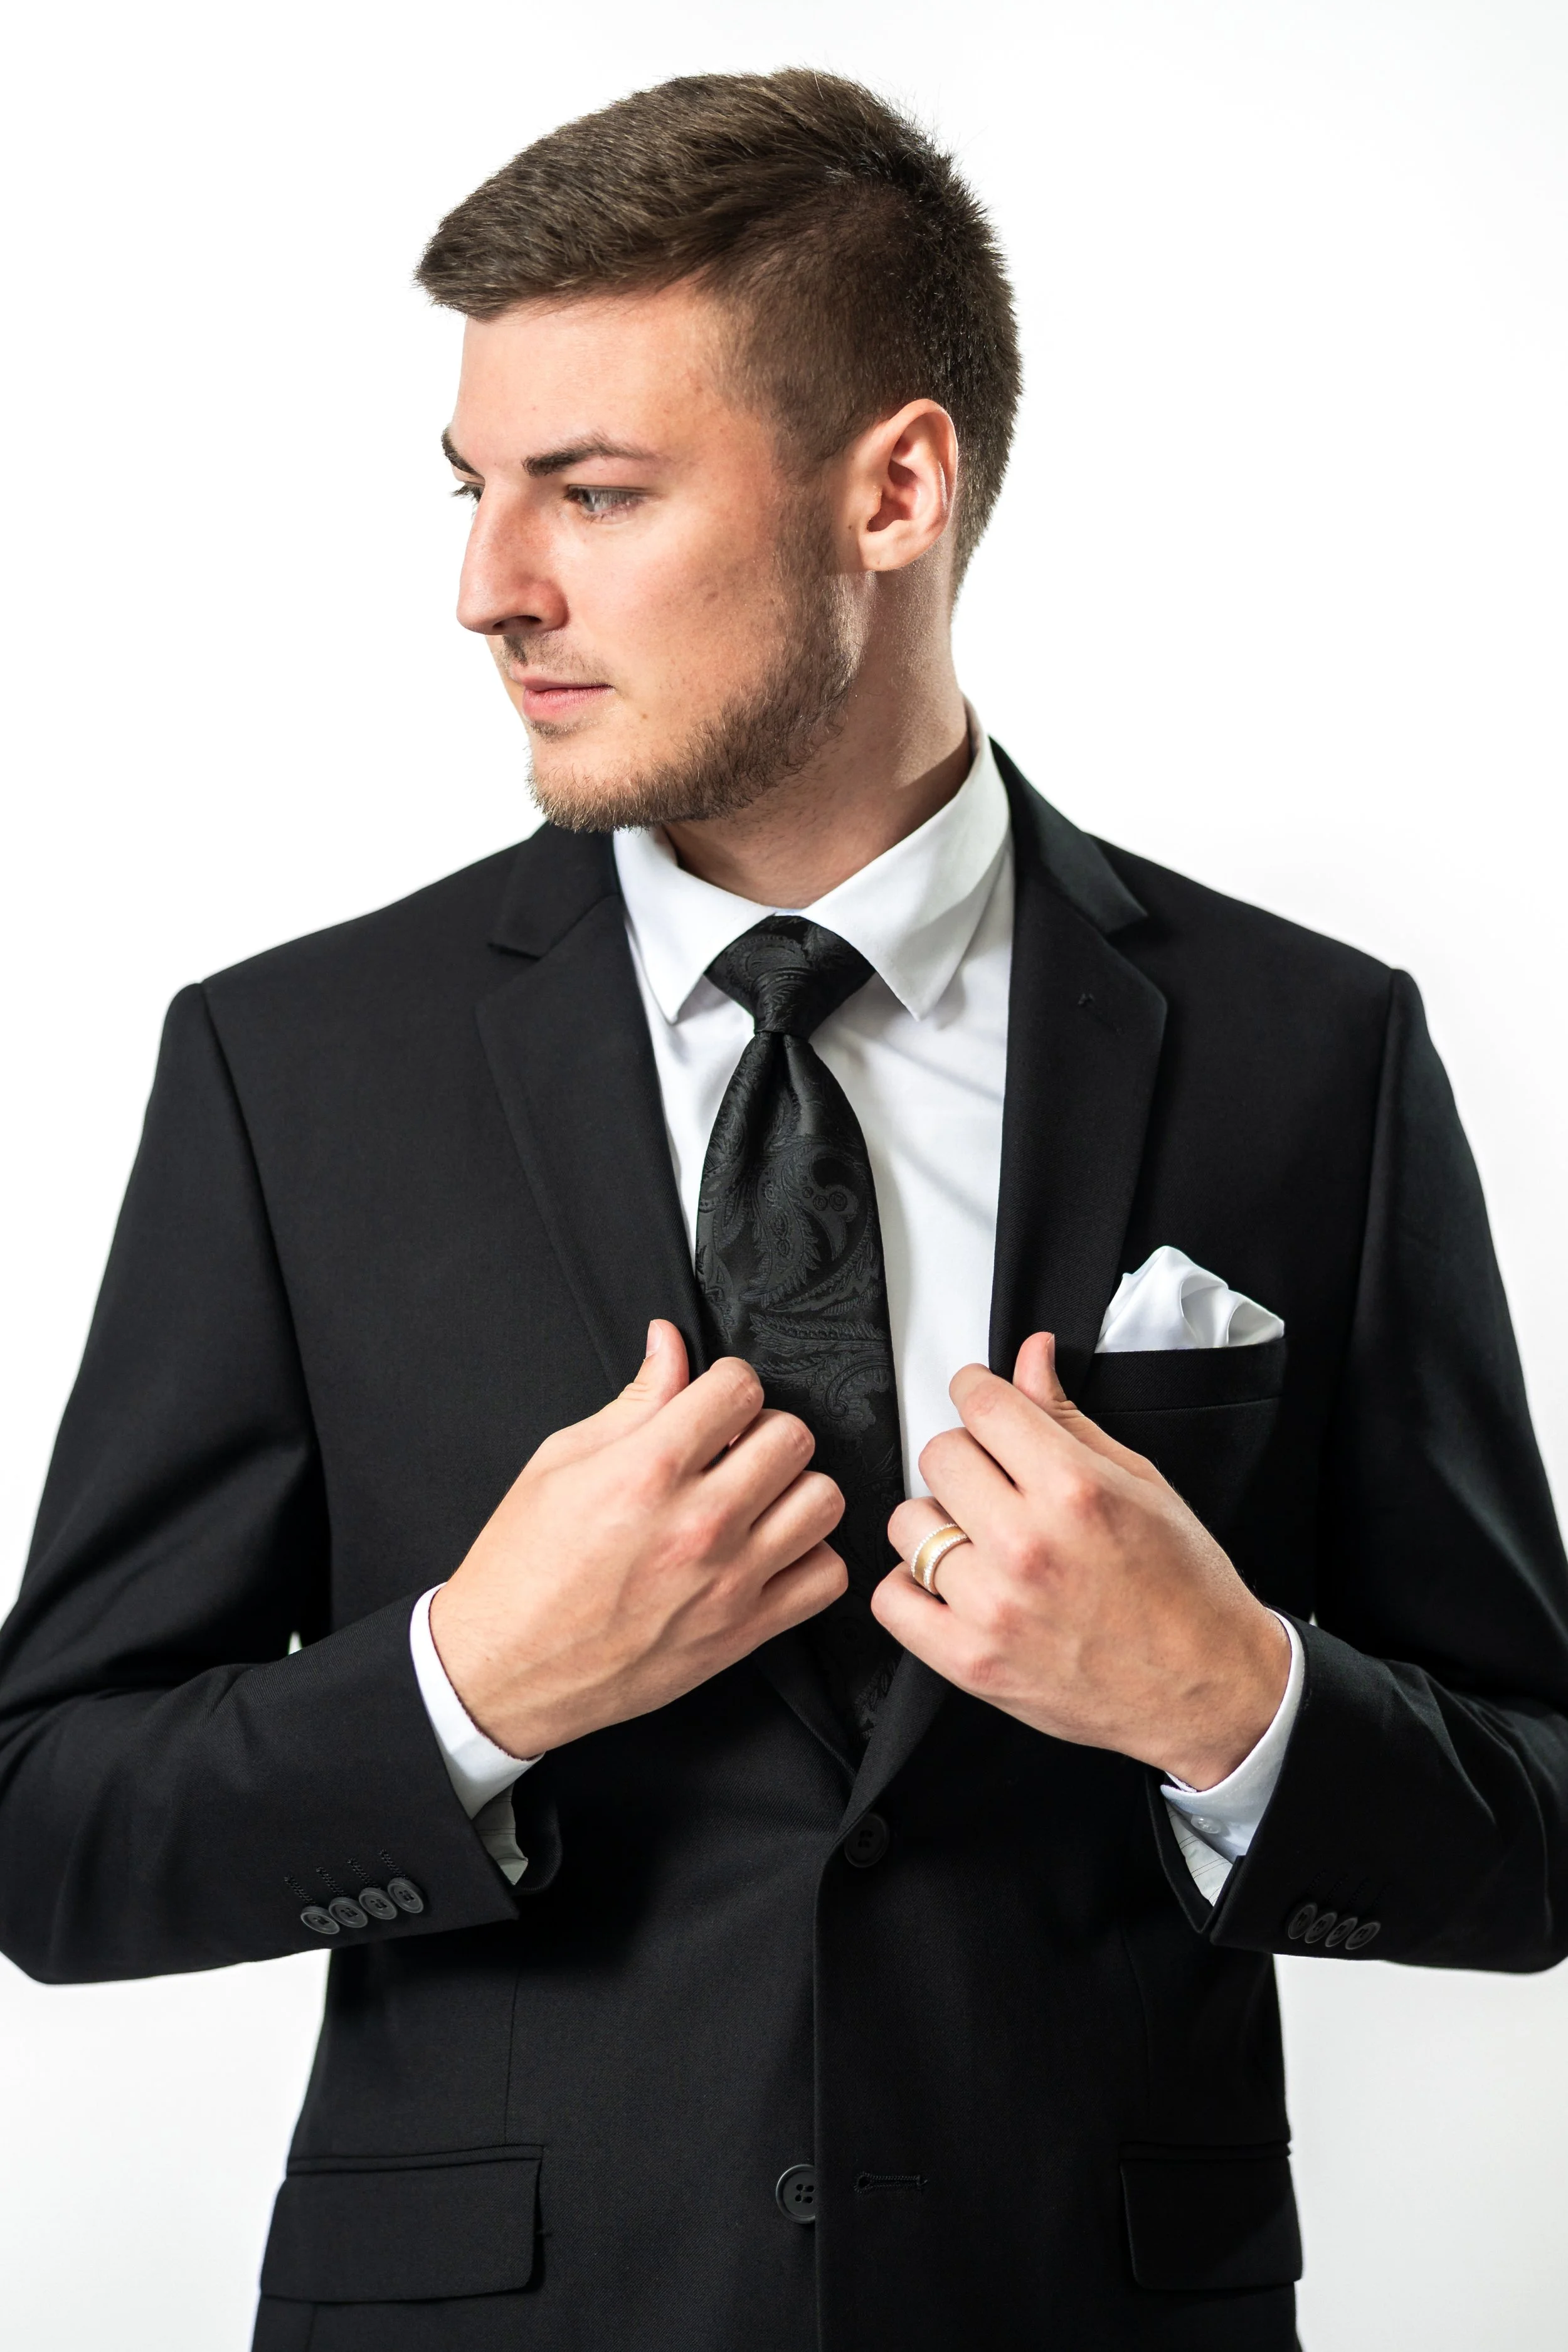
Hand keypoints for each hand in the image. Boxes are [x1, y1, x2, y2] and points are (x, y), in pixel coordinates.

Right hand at [430, 1321, 846, 1757]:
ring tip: (756, 1498)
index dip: (727, 1384)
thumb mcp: (560, 1463)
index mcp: (647, 1470)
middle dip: (763, 1430)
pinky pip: (825, 1578)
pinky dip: (809, 1559)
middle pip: (792, 1437)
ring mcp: (728, 1581)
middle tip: (732, 1450)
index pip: (739, 1387)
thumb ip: (633, 1401)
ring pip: (822, 1500)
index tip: (714, 1402)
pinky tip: (771, 1552)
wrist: (506, 1669)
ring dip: (793, 1489)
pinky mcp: (743, 1632)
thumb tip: (668, 1342)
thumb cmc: (522, 1568)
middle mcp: (698, 1523)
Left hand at [873, 1333, 1290, 1788]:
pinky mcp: (973, 1662)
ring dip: (938, 1521)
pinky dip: (911, 1586)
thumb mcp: (1140, 1484)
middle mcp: (1028, 1545)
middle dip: (966, 1456)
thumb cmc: (1185, 1588)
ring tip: (978, 1537)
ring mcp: (995, 1607)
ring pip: (909, 1522)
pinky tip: (950, 1582)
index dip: (976, 1389)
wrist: (1210, 1688)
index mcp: (1074, 1490)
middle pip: (940, 1455)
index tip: (978, 1397)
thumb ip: (1069, 1419)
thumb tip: (1030, 1358)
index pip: (982, 1404)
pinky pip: (892, 1600)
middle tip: (996, 1480)